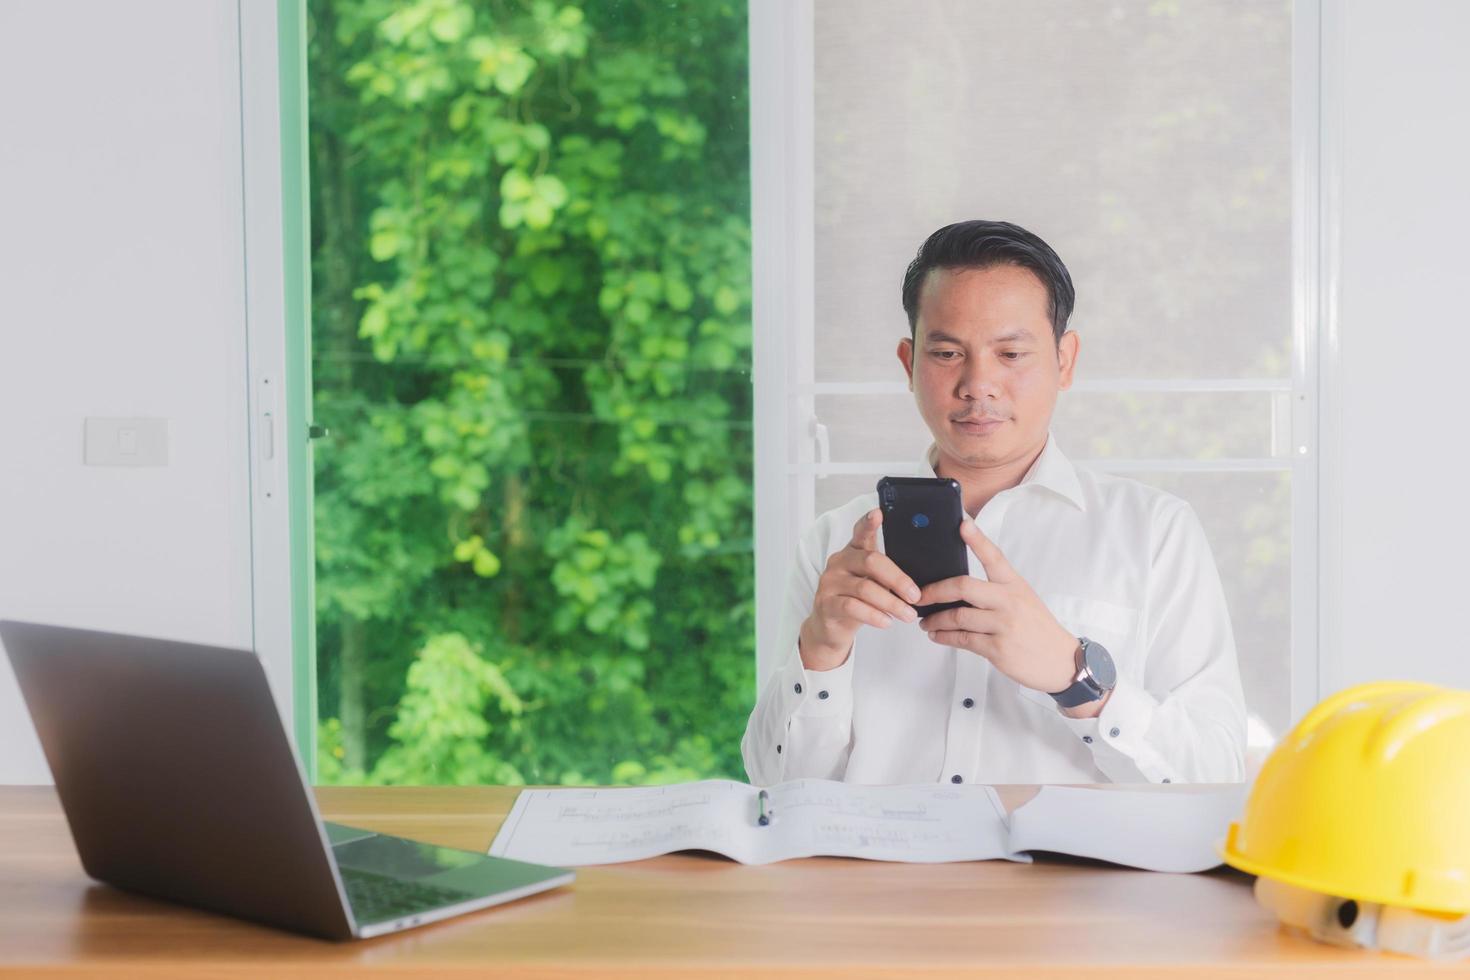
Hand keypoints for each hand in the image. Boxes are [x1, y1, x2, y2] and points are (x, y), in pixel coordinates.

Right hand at [798, 508, 920, 670]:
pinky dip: (874, 615)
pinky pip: (852, 607)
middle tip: (915, 596)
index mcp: (853, 552)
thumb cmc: (857, 601)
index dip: (868, 523)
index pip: (861, 532)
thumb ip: (887, 575)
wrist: (830, 627)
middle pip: (870, 561)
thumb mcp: (872, 583)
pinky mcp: (825, 603)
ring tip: (908, 614)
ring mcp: (830, 582)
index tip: (878, 513)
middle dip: (898, 579)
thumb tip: (918, 583)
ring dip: (891, 603)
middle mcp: (839, 562)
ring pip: (864, 588)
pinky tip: (886, 621)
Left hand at [916, 519, 1079, 697]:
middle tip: (919, 595)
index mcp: (1015, 584)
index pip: (994, 556)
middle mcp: (1008, 601)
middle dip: (934, 590)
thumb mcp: (1023, 599)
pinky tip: (937, 636)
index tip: (962, 524)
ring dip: (935, 620)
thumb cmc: (1038, 628)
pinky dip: (944, 637)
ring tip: (926, 621)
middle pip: (963, 587)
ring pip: (957, 616)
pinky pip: (963, 639)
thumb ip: (996, 591)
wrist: (1061, 661)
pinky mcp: (998, 648)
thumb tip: (958, 589)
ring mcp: (1003, 625)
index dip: (977, 539)